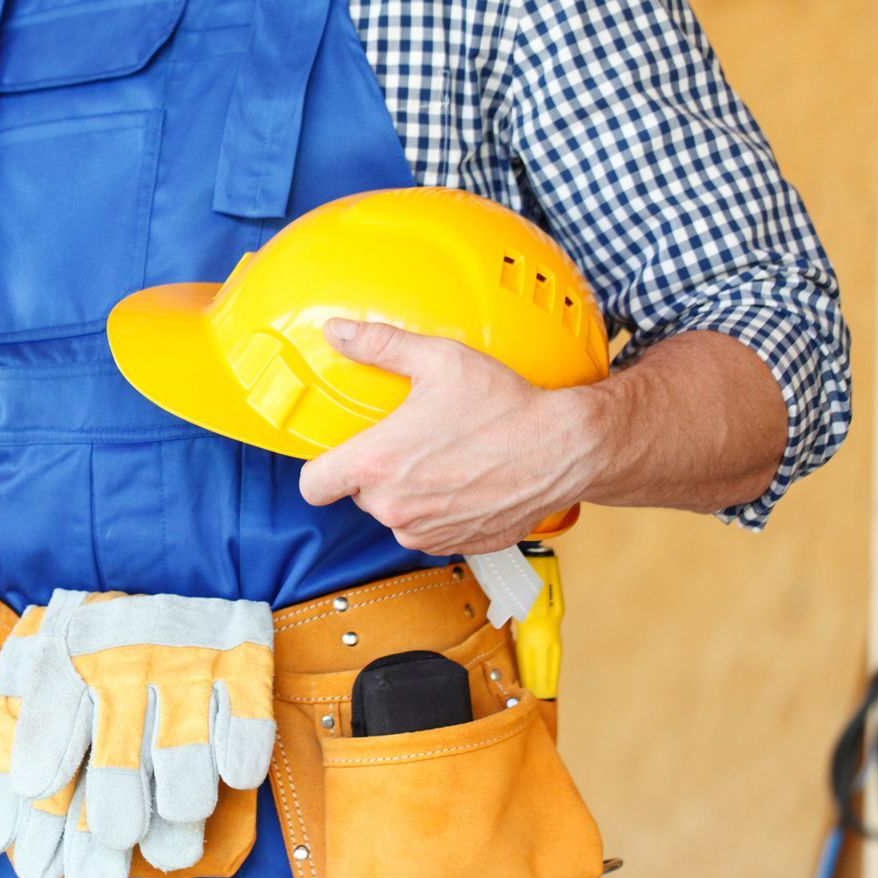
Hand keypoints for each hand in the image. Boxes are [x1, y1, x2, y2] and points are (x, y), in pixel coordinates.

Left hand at [296, 320, 596, 554]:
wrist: (565, 448)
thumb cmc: (504, 406)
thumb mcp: (440, 360)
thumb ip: (380, 346)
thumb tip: (339, 331)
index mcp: (377, 465)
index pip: (313, 486)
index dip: (320, 471)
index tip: (334, 459)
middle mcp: (394, 507)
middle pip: (359, 495)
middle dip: (377, 473)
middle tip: (410, 444)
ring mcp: (425, 531)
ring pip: (395, 514)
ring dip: (408, 495)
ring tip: (442, 461)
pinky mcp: (454, 545)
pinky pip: (429, 530)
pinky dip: (439, 512)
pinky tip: (464, 483)